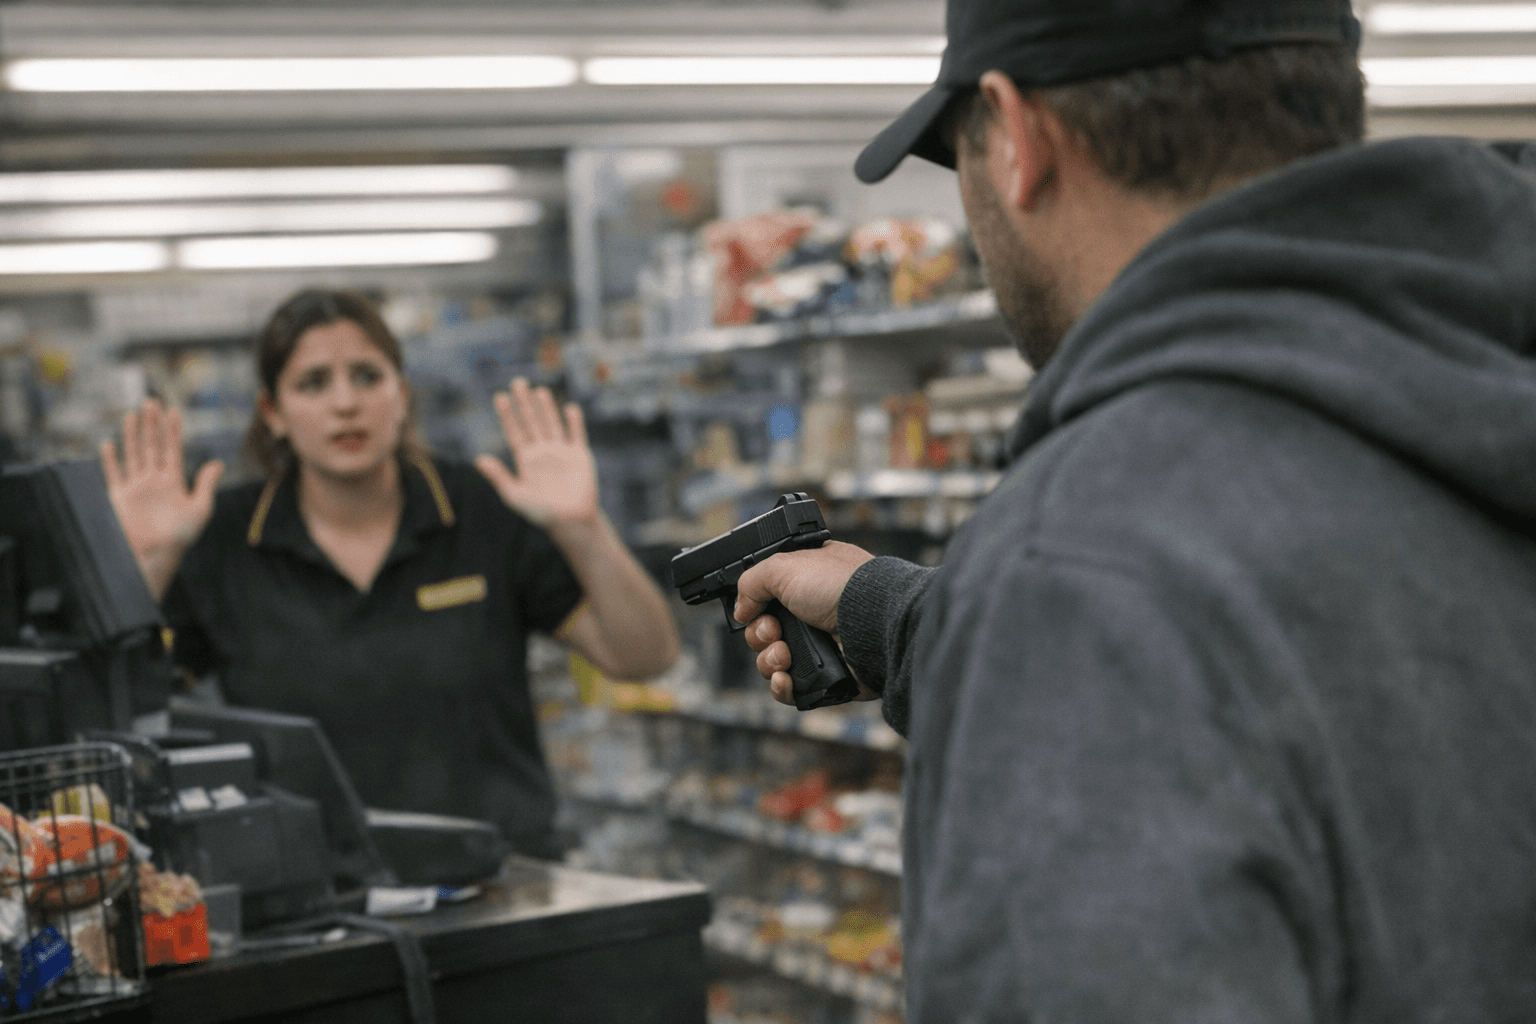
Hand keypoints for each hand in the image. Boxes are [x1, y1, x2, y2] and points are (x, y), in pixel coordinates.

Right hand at [99, 398, 222, 598]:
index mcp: (173, 481)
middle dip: (152, 424)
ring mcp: (136, 487)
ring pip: (134, 453)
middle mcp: (154, 480)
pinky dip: (110, 460)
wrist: (155, 555)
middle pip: (152, 446)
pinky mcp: (119, 496)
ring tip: (134, 414)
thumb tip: (218, 463)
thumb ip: (206, 484)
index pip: (172, 449)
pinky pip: (113, 474)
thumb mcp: (200, 509)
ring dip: (133, 434)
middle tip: (151, 401)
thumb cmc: (180, 536)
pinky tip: (108, 444)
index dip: (172, 430)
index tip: (173, 411)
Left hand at [475, 378, 599, 528]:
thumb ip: (498, 476)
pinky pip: (576, 434)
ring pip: (552, 424)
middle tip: (518, 382)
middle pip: (532, 422)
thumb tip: (478, 459)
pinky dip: (574, 422)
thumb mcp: (515, 495)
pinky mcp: (579, 456)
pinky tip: (569, 408)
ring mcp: (561, 452)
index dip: (507, 415)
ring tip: (539, 390)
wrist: (570, 521)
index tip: (500, 397)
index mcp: (526, 459)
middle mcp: (542, 452)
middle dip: (524, 403)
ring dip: (546, 407)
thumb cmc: (540, 512)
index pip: (515, 431)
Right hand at [735, 541, 877, 705]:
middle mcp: (813, 614)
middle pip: (765, 632)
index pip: (768, 598)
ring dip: (769, 660)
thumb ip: (752, 581)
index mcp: (807, 583)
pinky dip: (782, 686)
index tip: (752, 610)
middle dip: (760, 635)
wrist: (875, 623)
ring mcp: (821, 646)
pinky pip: (791, 688)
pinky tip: (785, 678)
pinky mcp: (827, 676)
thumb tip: (741, 609)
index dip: (754, 606)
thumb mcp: (784, 566)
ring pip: (773, 662)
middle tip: (774, 631)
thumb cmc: (841, 586)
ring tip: (785, 654)